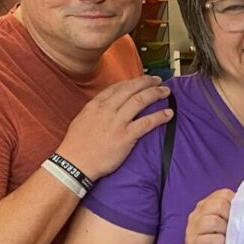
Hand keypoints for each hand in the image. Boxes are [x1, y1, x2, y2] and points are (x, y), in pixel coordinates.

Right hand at [56, 76, 171, 179]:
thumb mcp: (82, 119)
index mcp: (96, 104)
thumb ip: (95, 110)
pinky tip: (169, 114)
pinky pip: (147, 123)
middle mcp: (107, 109)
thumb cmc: (76, 145)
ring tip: (166, 92)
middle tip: (158, 80)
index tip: (141, 80)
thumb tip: (106, 105)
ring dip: (155, 94)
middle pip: (131, 89)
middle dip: (147, 82)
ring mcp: (117, 122)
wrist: (75, 164)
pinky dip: (159, 116)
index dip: (132, 81)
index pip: (117, 87)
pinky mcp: (126, 136)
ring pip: (140, 101)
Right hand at [181, 189, 232, 243]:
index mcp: (204, 206)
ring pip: (213, 221)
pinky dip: (219, 241)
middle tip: (232, 229)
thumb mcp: (221, 224)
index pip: (223, 194)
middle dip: (230, 217)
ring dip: (225, 230)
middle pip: (219, 205)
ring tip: (226, 238)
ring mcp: (193, 230)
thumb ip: (230, 213)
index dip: (235, 204)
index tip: (237, 216)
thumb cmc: (213, 242)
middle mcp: (196, 215)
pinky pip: (208, 239)